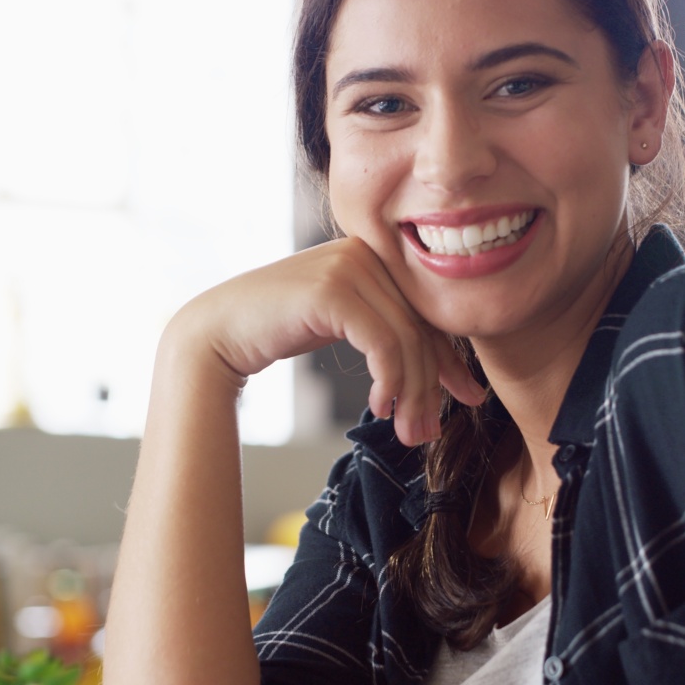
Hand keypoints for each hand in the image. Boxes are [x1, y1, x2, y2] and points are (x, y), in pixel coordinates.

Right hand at [168, 238, 484, 445]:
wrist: (215, 331)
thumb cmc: (277, 330)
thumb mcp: (344, 326)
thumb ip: (386, 331)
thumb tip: (439, 371)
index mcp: (373, 255)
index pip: (424, 313)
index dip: (450, 360)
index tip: (468, 398)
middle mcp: (365, 252)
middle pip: (420, 327)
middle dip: (434, 385)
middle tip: (430, 431)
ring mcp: (349, 266)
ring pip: (406, 338)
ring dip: (413, 393)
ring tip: (408, 432)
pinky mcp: (333, 290)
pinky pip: (383, 342)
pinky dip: (390, 380)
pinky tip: (380, 407)